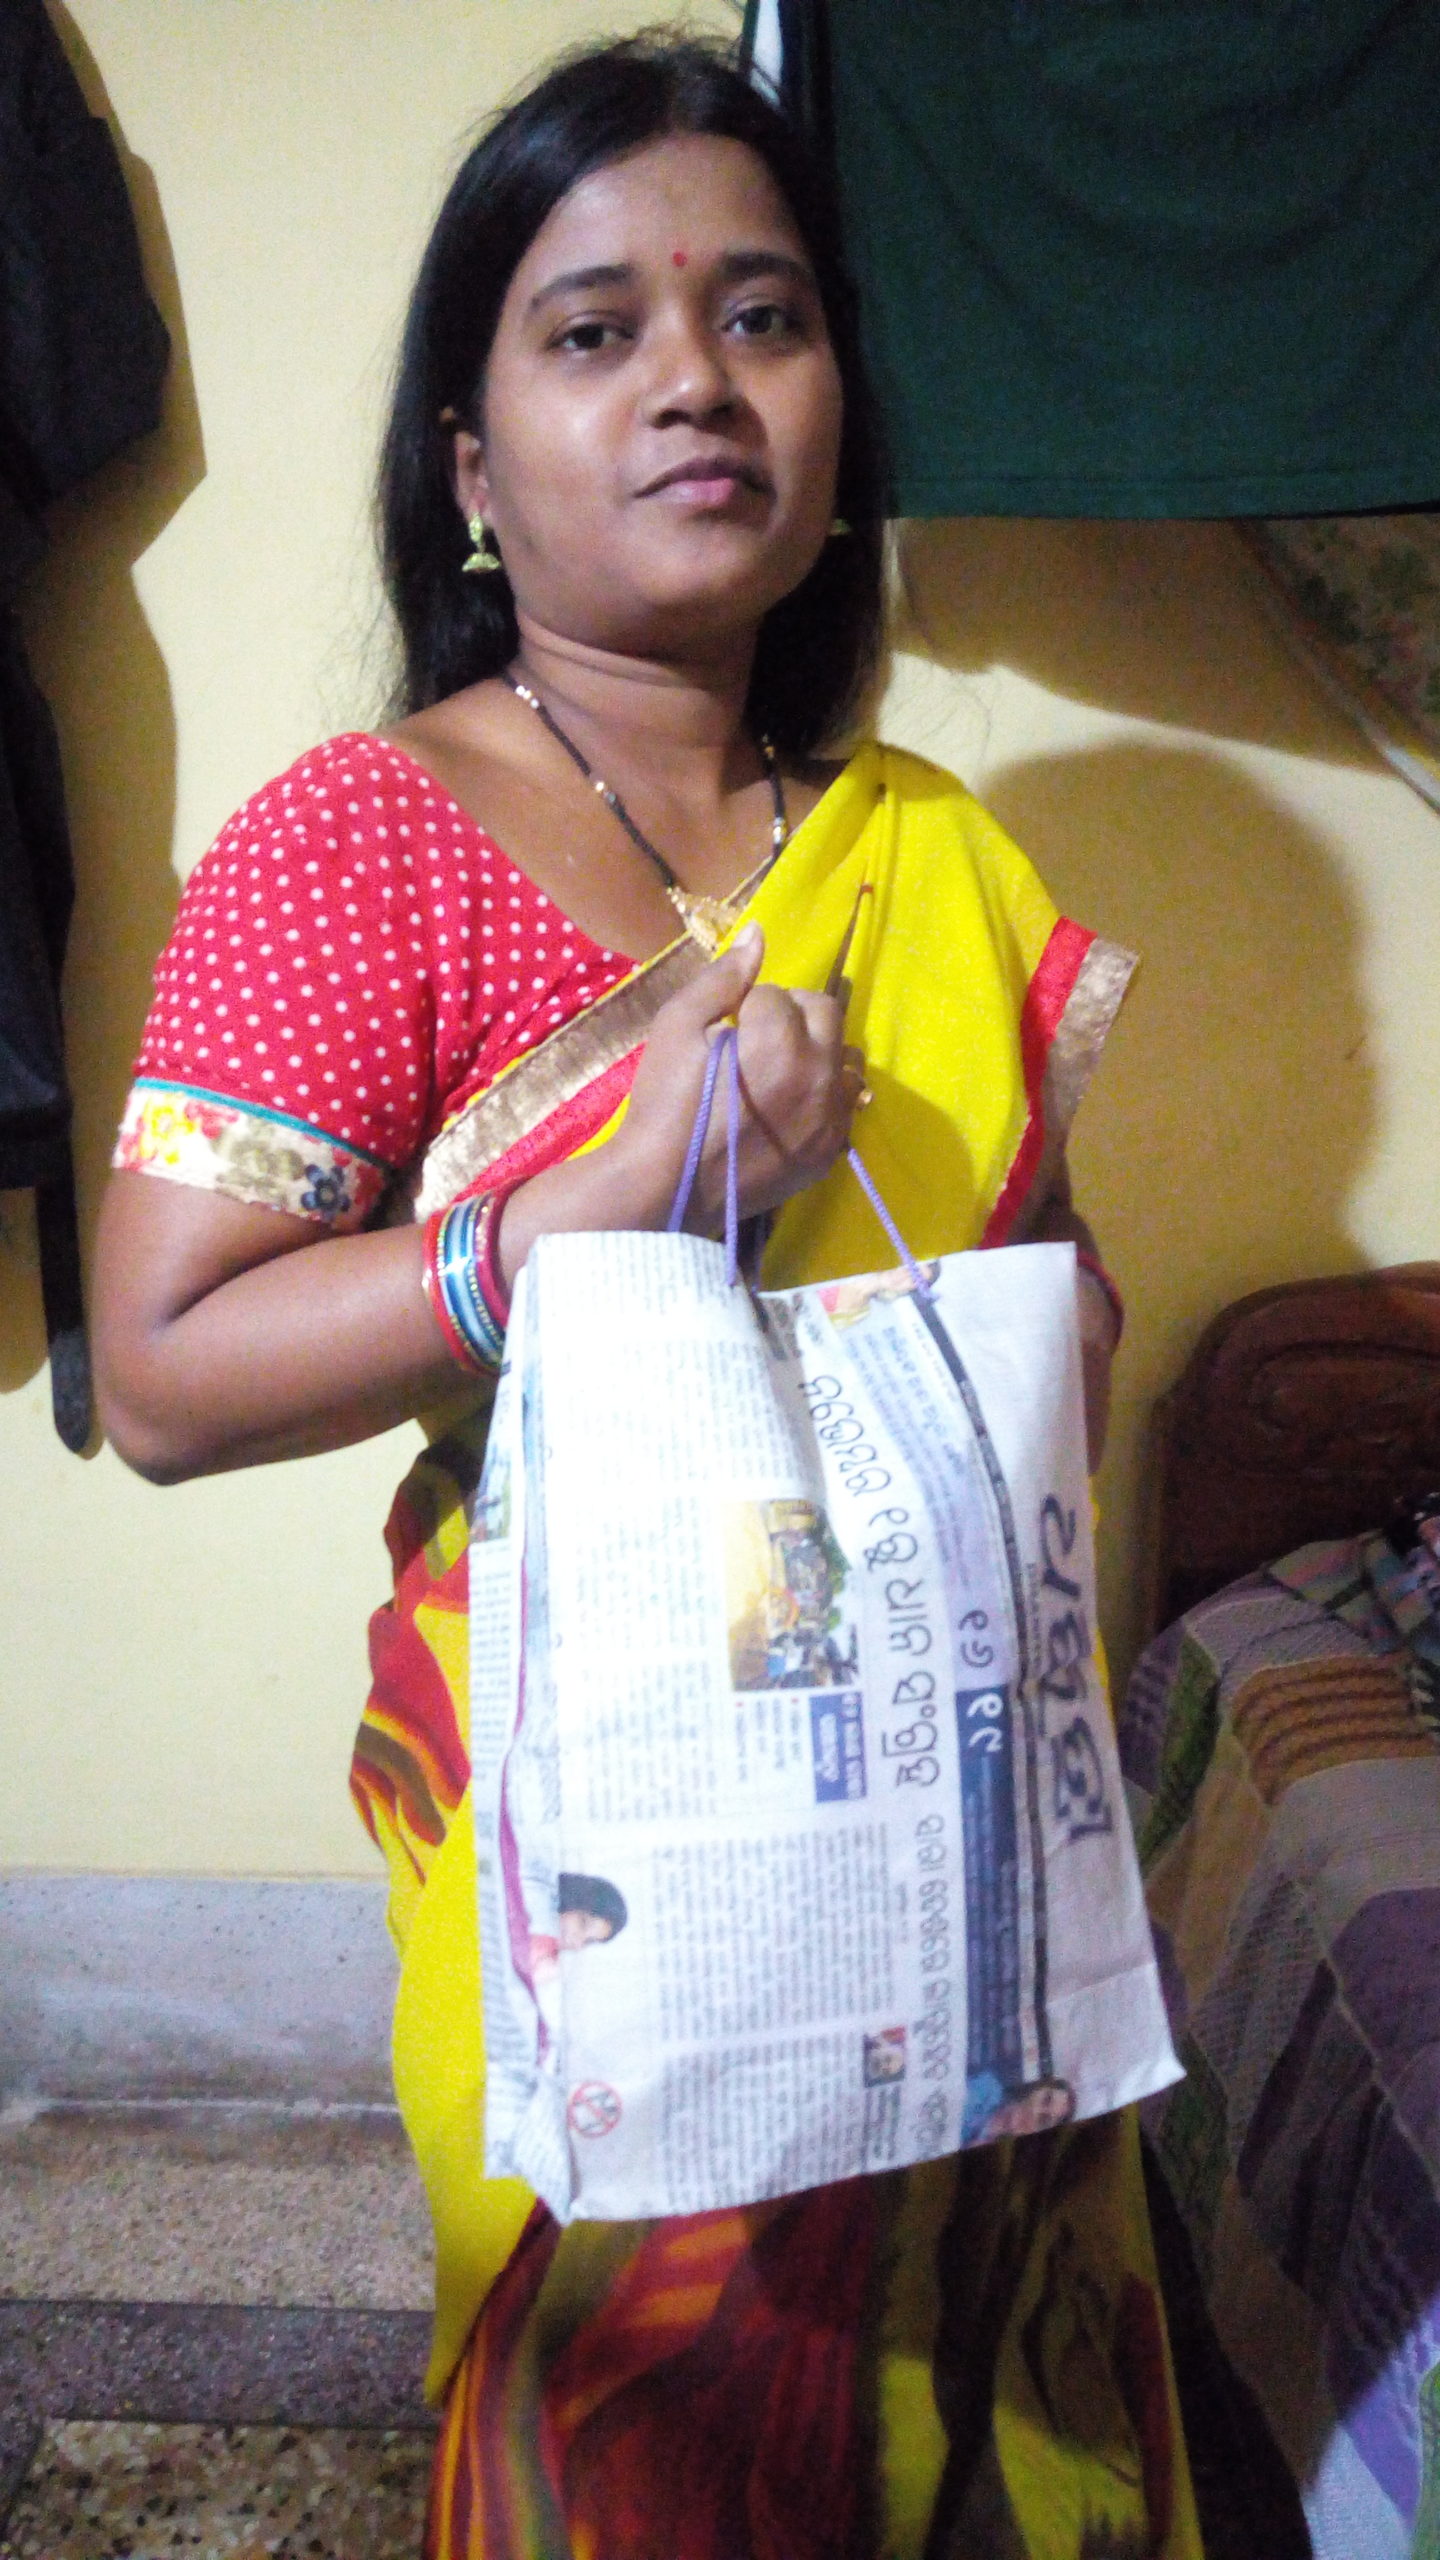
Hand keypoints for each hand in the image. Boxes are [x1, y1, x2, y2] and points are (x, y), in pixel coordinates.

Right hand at [619, 924, 863, 1230]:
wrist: (665, 1189)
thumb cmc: (665, 1104)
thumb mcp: (677, 1027)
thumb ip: (723, 978)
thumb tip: (759, 933)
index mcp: (782, 1042)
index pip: (779, 994)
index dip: (749, 1004)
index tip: (727, 1027)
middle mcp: (819, 1077)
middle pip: (827, 1014)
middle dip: (793, 1014)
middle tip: (756, 1038)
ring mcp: (830, 1119)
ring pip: (845, 1060)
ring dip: (818, 1051)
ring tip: (780, 1069)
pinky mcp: (828, 1153)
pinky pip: (844, 1106)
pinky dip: (824, 1095)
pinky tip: (791, 1104)